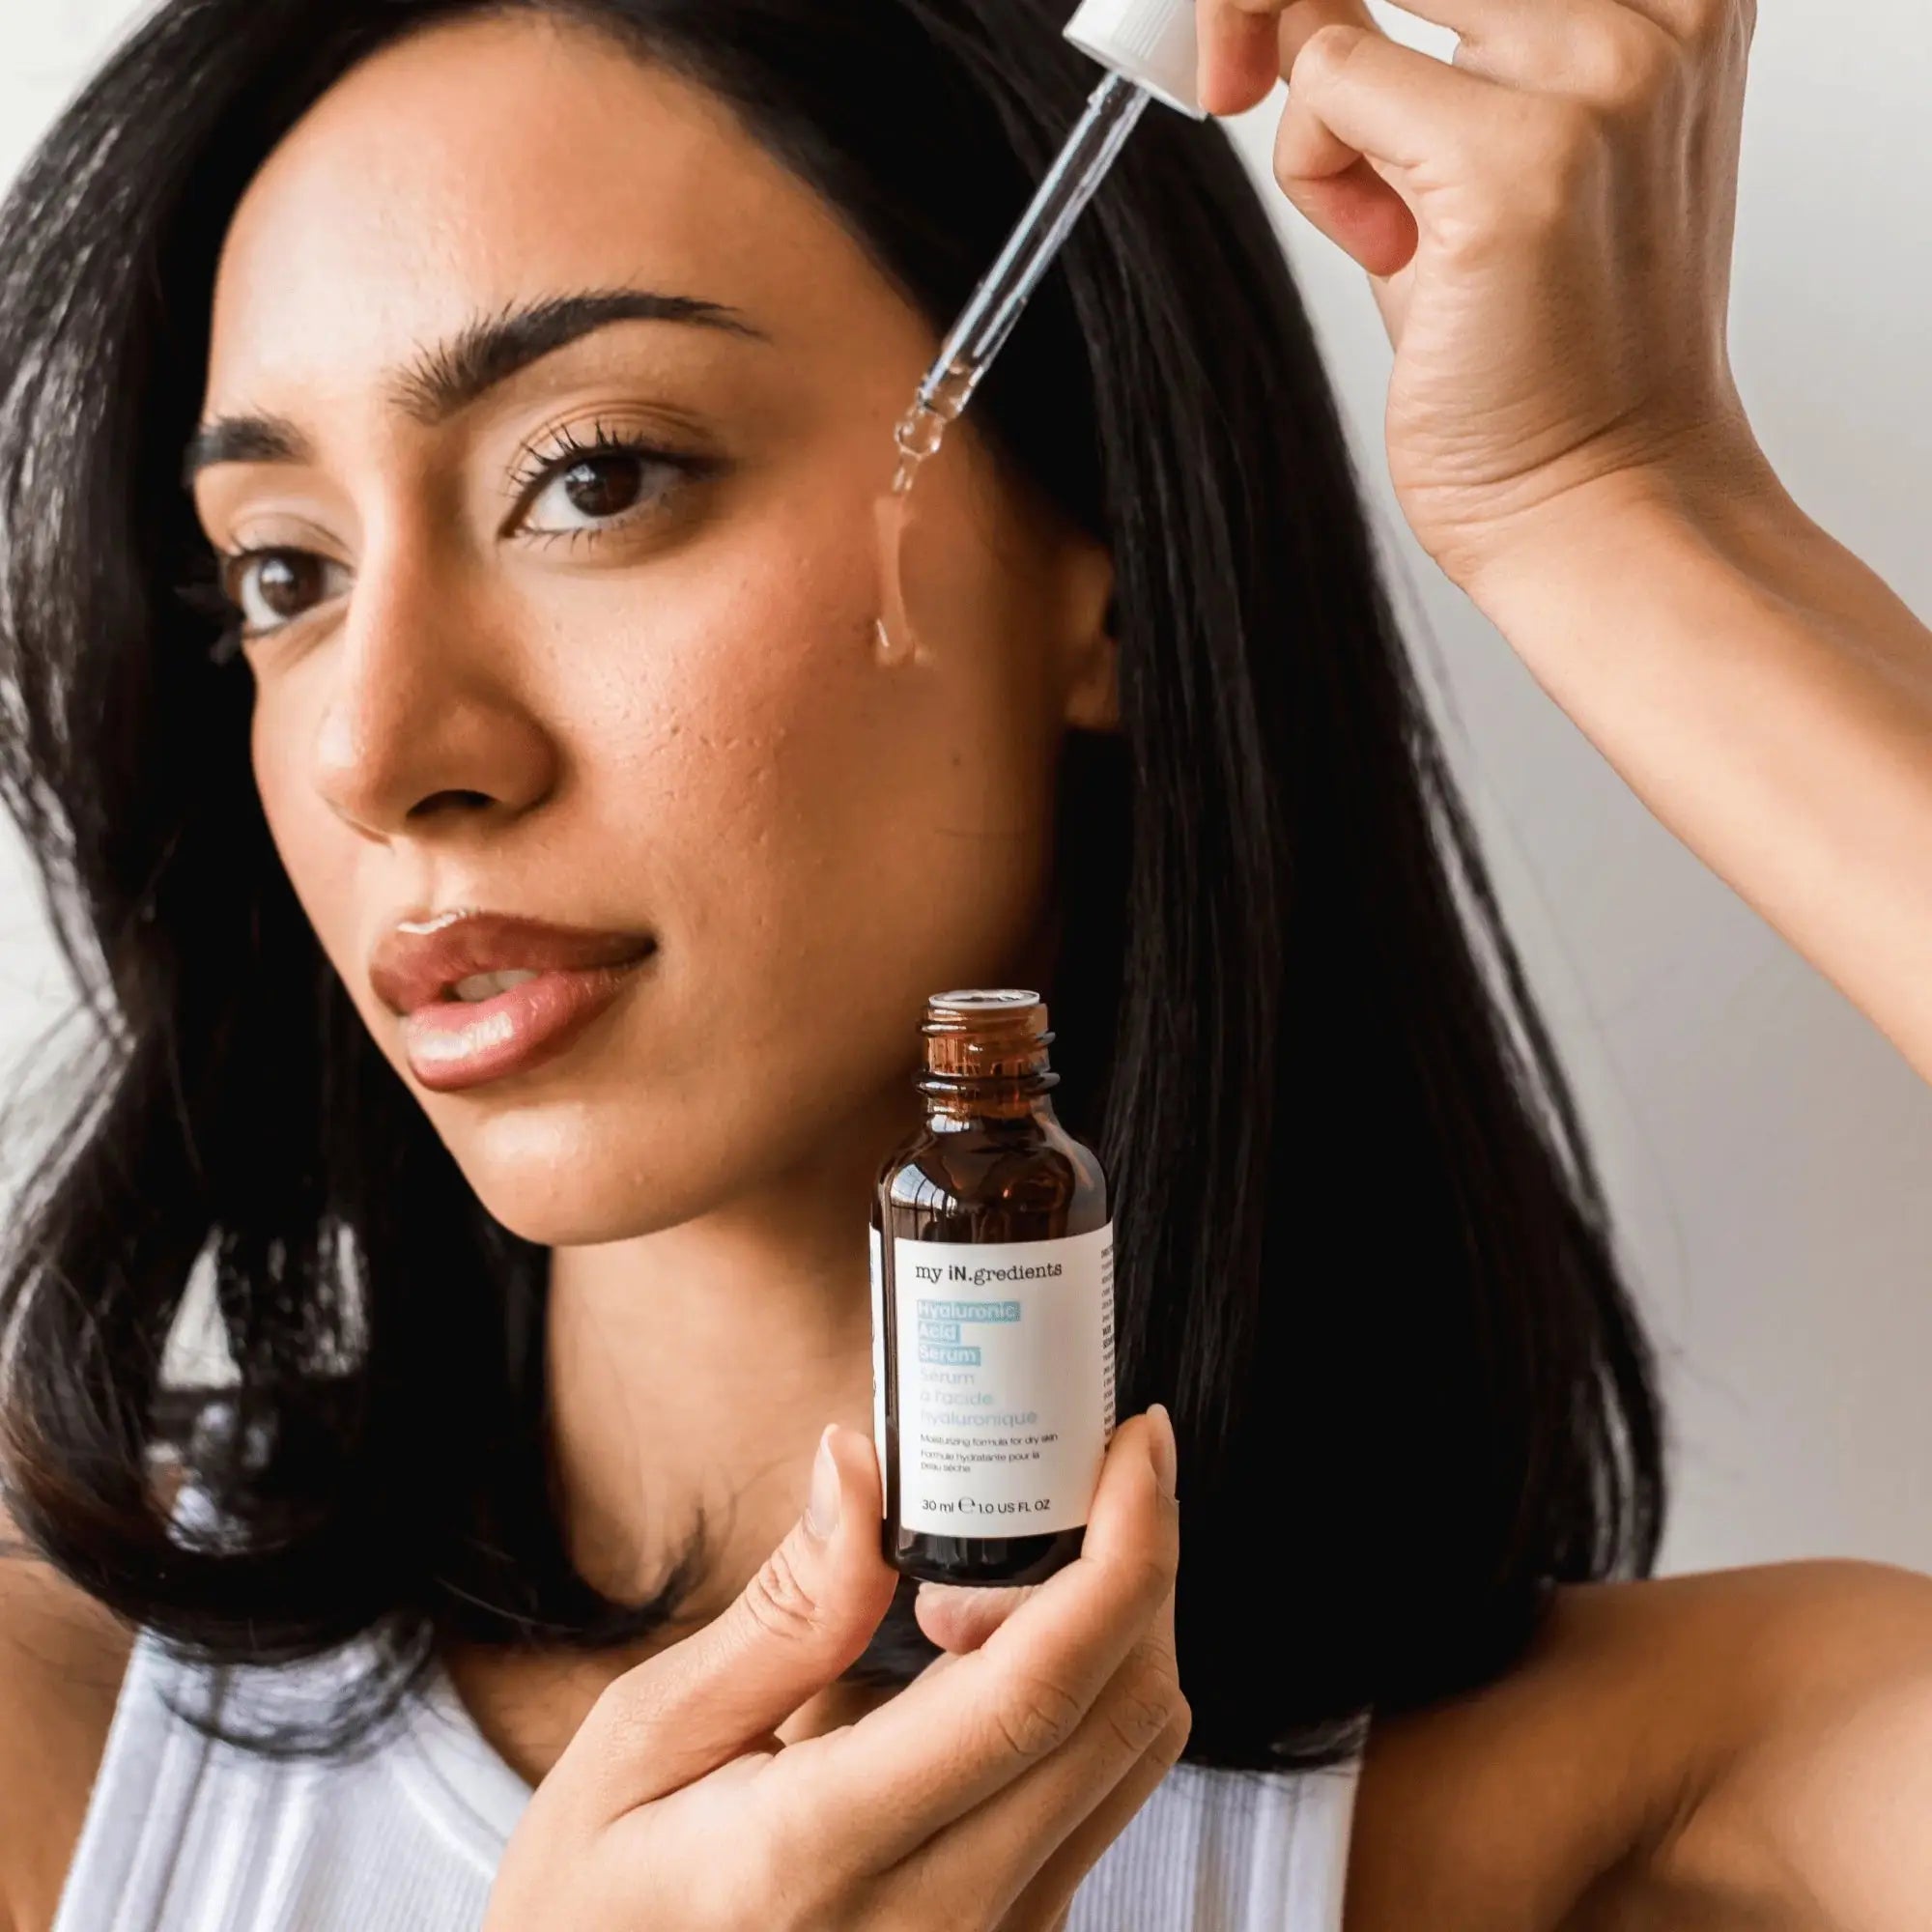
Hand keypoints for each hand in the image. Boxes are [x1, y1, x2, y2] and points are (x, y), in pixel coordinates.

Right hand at [482, 1408, 1187, 1931]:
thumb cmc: (595, 1908)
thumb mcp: (640, 1745)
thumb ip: (781, 1615)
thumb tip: (859, 1466)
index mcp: (827, 1852)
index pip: (1037, 1693)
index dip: (1122, 1552)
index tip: (1136, 1446)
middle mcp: (943, 1926)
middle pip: (1123, 1716)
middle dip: (1131, 1564)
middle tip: (1046, 1486)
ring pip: (1130, 1760)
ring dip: (1109, 1632)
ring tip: (973, 1587)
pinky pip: (1097, 1806)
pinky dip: (1081, 1701)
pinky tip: (977, 1666)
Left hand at [1197, 0, 1765, 591]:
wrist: (1600, 500)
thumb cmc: (1543, 354)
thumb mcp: (1483, 158)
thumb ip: (1409, 56)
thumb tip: (1289, 1)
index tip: (1303, 39)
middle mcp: (1658, 13)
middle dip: (1291, 14)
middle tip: (1261, 93)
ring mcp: (1595, 77)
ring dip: (1328, 117)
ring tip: (1394, 226)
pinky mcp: (1515, 162)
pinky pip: (1328, 80)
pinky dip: (1319, 175)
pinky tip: (1396, 259)